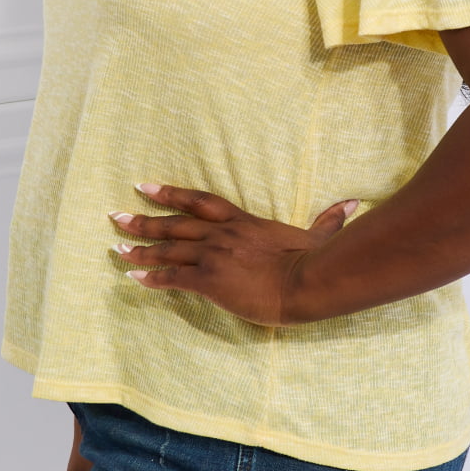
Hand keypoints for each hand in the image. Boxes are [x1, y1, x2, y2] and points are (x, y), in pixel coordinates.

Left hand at [108, 183, 358, 326]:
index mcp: (243, 222)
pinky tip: (135, 277)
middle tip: (117, 216)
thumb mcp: (316, 236)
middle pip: (175, 223)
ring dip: (140, 247)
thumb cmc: (311, 262)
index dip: (171, 193)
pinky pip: (174, 277)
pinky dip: (152, 276)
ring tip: (117, 246)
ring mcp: (214, 256)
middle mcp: (223, 234)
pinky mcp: (210, 280)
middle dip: (144, 219)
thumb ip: (328, 220)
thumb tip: (352, 205)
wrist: (305, 283)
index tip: (145, 186)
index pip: (199, 201)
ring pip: (168, 248)